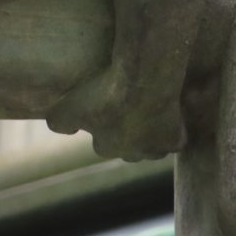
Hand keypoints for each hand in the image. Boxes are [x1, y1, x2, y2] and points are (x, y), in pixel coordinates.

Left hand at [46, 64, 185, 160]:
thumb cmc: (102, 93)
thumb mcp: (66, 107)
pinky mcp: (176, 140)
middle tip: (128, 107)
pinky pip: (175, 139)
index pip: (101, 144)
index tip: (105, 108)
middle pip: (129, 147)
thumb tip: (63, 130)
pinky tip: (170, 114)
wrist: (143, 80)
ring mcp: (156, 150)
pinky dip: (173, 129)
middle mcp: (132, 155)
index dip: (102, 126)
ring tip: (148, 110)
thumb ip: (59, 123)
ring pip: (152, 147)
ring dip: (149, 133)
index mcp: (106, 148)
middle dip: (127, 132)